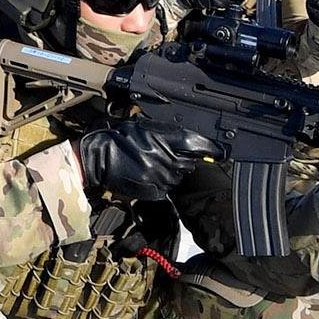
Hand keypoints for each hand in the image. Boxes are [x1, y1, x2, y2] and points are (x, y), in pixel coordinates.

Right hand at [75, 118, 213, 202]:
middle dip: (185, 160)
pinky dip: (163, 183)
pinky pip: (167, 188)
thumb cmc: (118, 139)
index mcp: (161, 138)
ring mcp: (158, 175)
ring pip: (179, 177)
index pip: (195, 144)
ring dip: (173, 172)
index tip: (220, 152)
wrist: (98, 158)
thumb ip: (166, 135)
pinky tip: (151, 174)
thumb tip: (188, 141)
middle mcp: (163, 157)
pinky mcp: (153, 190)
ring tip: (156, 164)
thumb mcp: (143, 128)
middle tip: (172, 156)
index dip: (210, 148)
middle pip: (189, 162)